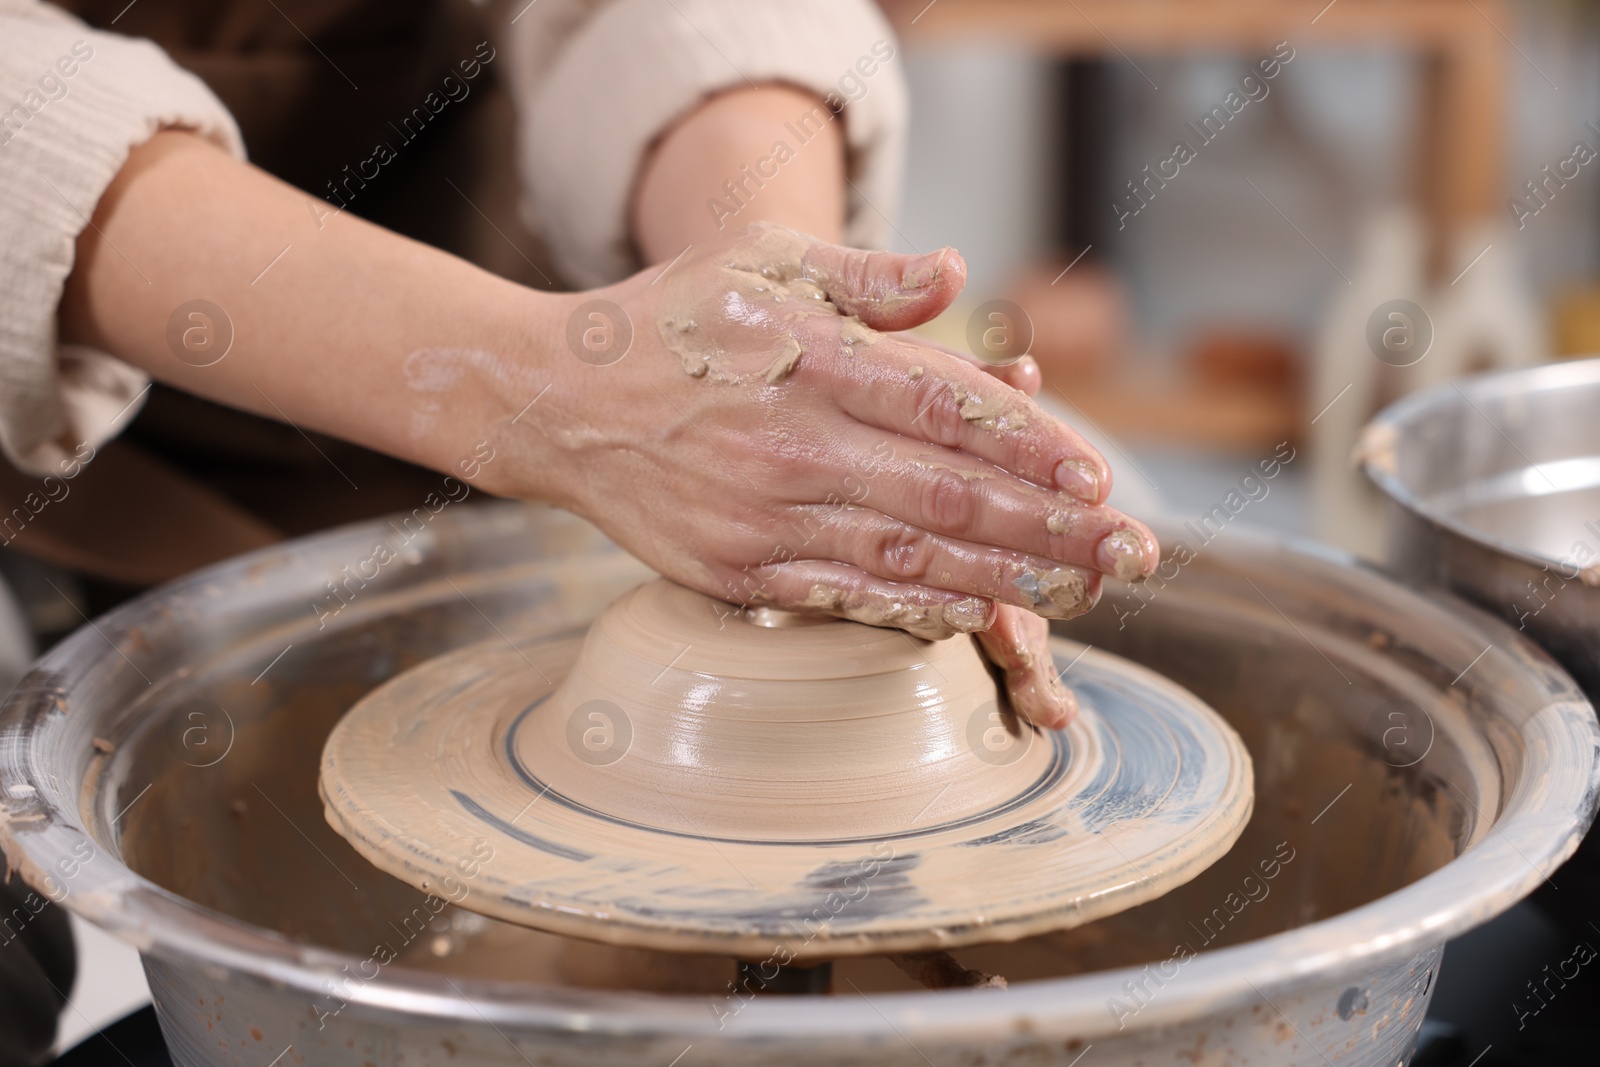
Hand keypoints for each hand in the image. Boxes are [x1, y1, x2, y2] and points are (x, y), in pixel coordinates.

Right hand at [518, 223, 1155, 725]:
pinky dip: (919, 611)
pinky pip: (846, 596)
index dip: (1029, 445)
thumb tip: (958, 276)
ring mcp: (765, 518)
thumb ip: (865, 275)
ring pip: (910, 555)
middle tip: (1132, 554)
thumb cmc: (671, 319)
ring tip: (1084, 593)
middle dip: (1050, 528)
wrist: (556, 401)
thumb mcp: (759, 259)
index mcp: (809, 360)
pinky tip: (981, 618)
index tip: (1097, 476)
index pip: (944, 408)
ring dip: (1008, 579)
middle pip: (948, 494)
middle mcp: (793, 445)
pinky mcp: (738, 570)